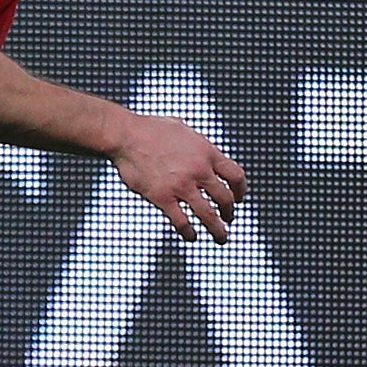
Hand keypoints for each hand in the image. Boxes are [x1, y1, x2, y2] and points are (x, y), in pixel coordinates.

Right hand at [109, 113, 248, 243]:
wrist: (125, 135)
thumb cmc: (149, 129)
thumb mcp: (183, 128)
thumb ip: (197, 143)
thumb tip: (202, 148)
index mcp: (206, 152)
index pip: (236, 175)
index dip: (241, 190)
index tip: (238, 198)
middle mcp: (198, 170)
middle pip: (225, 198)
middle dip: (229, 212)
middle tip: (228, 218)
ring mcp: (181, 185)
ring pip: (209, 215)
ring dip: (218, 229)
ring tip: (221, 237)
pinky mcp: (162, 197)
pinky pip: (181, 221)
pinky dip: (189, 232)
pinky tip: (191, 236)